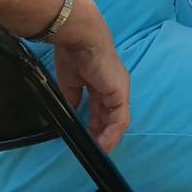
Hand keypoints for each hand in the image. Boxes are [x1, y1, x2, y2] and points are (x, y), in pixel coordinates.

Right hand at [53, 0, 130, 151]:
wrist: (80, 39)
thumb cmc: (74, 55)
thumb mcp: (71, 83)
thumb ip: (74, 99)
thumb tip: (72, 113)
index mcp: (102, 82)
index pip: (102, 109)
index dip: (95, 125)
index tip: (86, 139)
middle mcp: (114, 87)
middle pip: (110, 116)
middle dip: (101, 134)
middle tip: (92, 151)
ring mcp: (119, 90)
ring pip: (117, 121)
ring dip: (107, 138)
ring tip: (97, 152)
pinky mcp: (120, 93)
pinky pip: (120, 119)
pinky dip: (112, 134)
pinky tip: (103, 146)